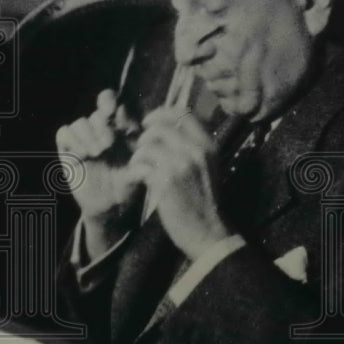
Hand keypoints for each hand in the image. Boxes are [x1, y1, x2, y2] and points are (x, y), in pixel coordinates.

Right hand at [56, 89, 143, 254]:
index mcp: (121, 130)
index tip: (113, 114)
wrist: (107, 207)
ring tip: (96, 153)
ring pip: (80, 122)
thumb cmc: (126, 188)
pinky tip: (82, 155)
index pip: (114, 104)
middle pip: (97, 114)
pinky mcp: (68, 149)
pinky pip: (64, 132)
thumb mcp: (136, 178)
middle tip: (108, 145)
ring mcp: (85, 139)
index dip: (110, 102)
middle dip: (102, 127)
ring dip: (88, 136)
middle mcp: (102, 131)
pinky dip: (72, 140)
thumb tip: (146, 167)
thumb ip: (139, 171)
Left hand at [128, 106, 228, 260]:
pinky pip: (141, 164)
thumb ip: (192, 145)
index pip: (182, 112)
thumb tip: (167, 126)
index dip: (160, 113)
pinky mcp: (166, 181)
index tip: (149, 122)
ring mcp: (181, 165)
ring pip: (147, 145)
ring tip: (140, 166)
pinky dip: (135, 170)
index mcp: (207, 145)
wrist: (209, 232)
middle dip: (145, 136)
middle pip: (159, 126)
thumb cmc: (204, 199)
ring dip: (138, 155)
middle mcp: (196, 150)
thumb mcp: (206, 166)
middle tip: (142, 148)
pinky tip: (139, 179)